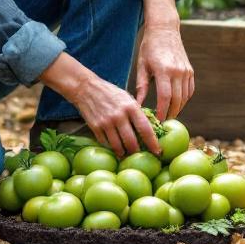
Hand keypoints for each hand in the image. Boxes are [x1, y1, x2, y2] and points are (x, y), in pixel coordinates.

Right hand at [39, 53, 159, 156]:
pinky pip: (106, 143)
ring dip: (124, 153)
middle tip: (140, 154)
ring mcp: (106, 122)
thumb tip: (150, 128)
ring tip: (127, 154)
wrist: (87, 88)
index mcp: (130, 107)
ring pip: (118, 146)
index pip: (145, 129)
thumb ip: (137, 112)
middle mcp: (119, 115)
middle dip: (137, 151)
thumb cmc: (110, 93)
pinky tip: (114, 147)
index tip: (157, 151)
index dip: (152, 142)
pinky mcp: (95, 127)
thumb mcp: (127, 98)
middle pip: (131, 142)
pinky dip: (111, 147)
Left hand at [134, 0, 193, 120]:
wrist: (165, 30)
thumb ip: (141, 87)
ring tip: (168, 115)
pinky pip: (190, 90)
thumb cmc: (149, 47)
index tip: (156, 121)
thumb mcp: (142, 66)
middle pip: (177, 100)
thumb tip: (137, 106)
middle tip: (162, 122)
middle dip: (170, 113)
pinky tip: (176, 104)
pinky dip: (184, 99)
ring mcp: (186, 71)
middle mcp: (178, 71)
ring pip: (185, 97)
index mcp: (164, 70)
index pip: (165, 97)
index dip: (161, 111)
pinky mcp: (190, 71)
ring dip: (178, 108)